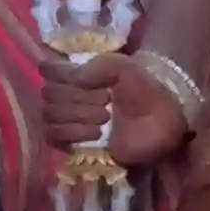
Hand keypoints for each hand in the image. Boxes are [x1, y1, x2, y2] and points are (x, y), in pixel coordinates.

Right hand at [41, 52, 187, 166]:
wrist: (161, 120)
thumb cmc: (143, 88)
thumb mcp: (122, 67)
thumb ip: (95, 67)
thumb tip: (74, 79)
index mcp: (78, 75)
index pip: (48, 71)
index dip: (61, 75)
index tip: (84, 79)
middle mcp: (71, 96)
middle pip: (49, 95)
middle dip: (77, 98)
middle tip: (106, 100)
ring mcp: (72, 120)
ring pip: (50, 116)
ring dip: (78, 116)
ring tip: (105, 119)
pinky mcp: (76, 143)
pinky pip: (54, 138)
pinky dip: (72, 134)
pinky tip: (96, 133)